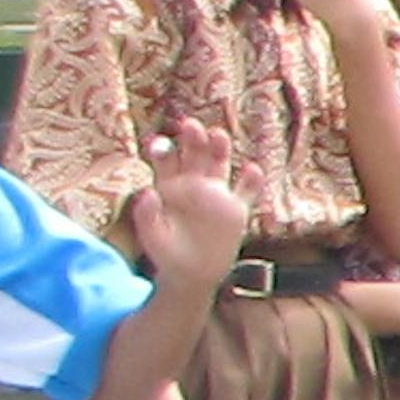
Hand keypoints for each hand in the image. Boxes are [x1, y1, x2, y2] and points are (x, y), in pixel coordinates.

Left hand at [122, 118, 251, 288]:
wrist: (192, 275)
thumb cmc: (167, 254)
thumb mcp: (152, 237)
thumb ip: (146, 215)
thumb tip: (147, 192)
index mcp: (169, 188)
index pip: (166, 162)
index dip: (163, 150)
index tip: (159, 142)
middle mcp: (194, 185)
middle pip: (194, 155)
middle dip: (192, 139)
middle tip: (189, 124)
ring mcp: (216, 196)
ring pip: (220, 165)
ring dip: (219, 149)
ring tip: (218, 134)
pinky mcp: (236, 210)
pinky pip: (246, 192)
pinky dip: (252, 181)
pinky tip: (253, 170)